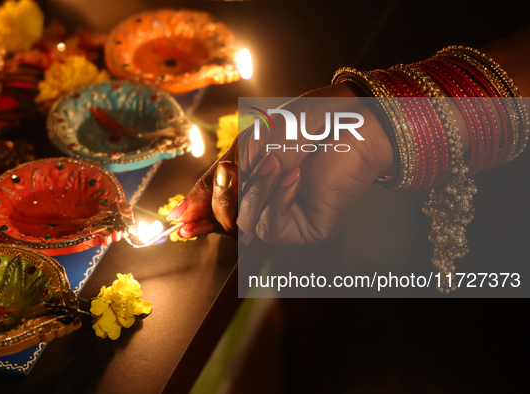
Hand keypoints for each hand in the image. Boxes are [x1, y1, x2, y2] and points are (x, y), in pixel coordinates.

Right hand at [169, 83, 394, 243]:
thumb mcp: (249, 146)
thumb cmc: (305, 124)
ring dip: (257, 190)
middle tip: (235, 170)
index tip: (177, 221)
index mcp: (252, 182)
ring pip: (246, 223)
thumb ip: (218, 179)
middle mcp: (267, 203)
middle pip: (225, 219)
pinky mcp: (306, 228)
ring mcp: (286, 218)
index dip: (197, 214)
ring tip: (276, 161)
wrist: (351, 120)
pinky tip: (293, 177)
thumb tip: (183, 215)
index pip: (217, 207)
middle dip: (226, 194)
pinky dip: (277, 199)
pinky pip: (272, 227)